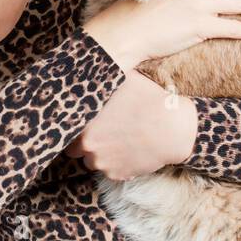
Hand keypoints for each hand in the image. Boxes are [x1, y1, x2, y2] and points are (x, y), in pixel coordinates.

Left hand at [63, 70, 198, 180]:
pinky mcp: (117, 174)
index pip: (66, 128)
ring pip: (91, 161)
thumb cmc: (149, 100)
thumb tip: (90, 65)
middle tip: (101, 132)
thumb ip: (102, 79)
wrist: (174, 129)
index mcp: (85, 121)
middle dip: (84, 142)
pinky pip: (109, 170)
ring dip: (99, 154)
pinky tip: (128, 149)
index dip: (74, 125)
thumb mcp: (124, 80)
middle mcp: (88, 145)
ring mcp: (102, 162)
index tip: (84, 121)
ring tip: (117, 140)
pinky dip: (116, 163)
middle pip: (74, 149)